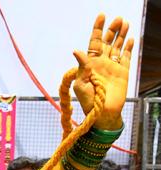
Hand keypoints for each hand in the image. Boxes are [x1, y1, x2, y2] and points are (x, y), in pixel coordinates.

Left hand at [73, 15, 132, 129]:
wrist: (103, 115)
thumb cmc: (89, 102)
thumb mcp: (81, 84)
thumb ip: (81, 66)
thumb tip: (76, 50)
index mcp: (91, 63)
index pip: (95, 42)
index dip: (97, 29)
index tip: (101, 16)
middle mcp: (102, 63)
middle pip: (108, 41)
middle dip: (111, 29)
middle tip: (117, 19)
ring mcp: (113, 67)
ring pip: (118, 46)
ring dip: (121, 34)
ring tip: (124, 23)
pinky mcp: (123, 72)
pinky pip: (126, 57)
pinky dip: (128, 47)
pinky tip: (131, 38)